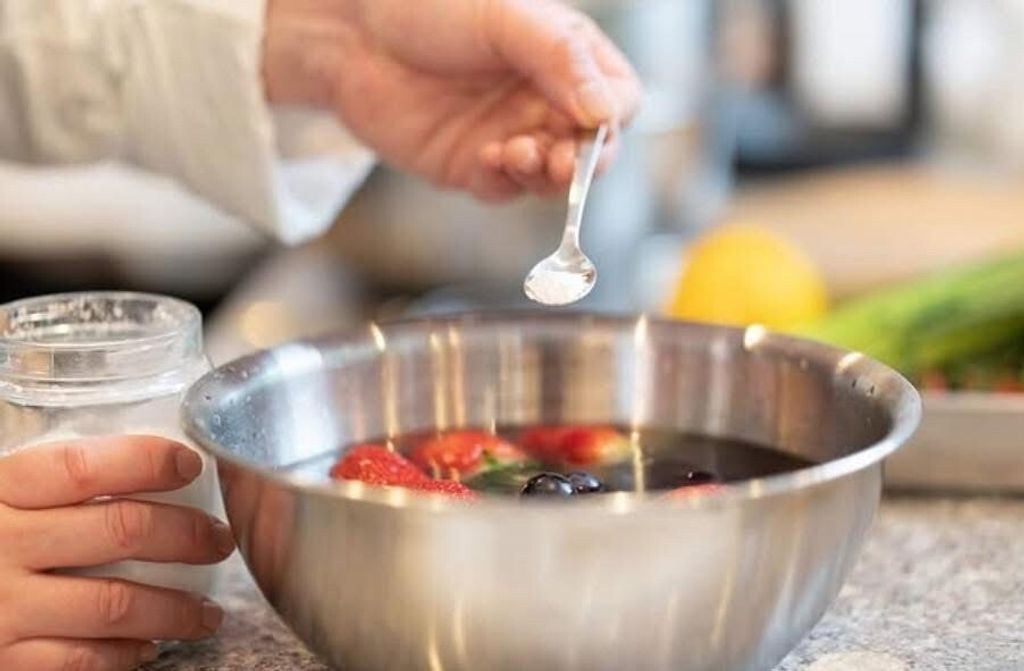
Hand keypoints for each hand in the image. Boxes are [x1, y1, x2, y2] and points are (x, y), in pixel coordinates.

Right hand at [0, 437, 234, 670]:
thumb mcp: (1, 495)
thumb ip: (58, 484)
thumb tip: (157, 464)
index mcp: (0, 491)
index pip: (83, 467)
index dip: (146, 461)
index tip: (189, 463)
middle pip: (119, 532)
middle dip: (187, 536)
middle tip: (219, 541)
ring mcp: (0, 609)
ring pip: (115, 605)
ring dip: (177, 610)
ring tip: (208, 613)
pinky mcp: (2, 662)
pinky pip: (81, 662)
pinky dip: (126, 656)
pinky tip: (149, 647)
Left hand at [264, 0, 642, 200]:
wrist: (352, 35)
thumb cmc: (428, 9)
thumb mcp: (504, 19)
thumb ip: (560, 59)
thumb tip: (605, 112)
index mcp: (565, 60)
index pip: (616, 101)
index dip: (612, 119)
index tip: (592, 123)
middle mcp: (543, 102)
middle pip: (591, 150)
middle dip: (582, 161)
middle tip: (562, 160)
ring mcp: (510, 137)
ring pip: (552, 178)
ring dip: (544, 176)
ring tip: (517, 153)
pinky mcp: (473, 167)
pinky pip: (505, 190)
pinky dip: (504, 182)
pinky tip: (486, 158)